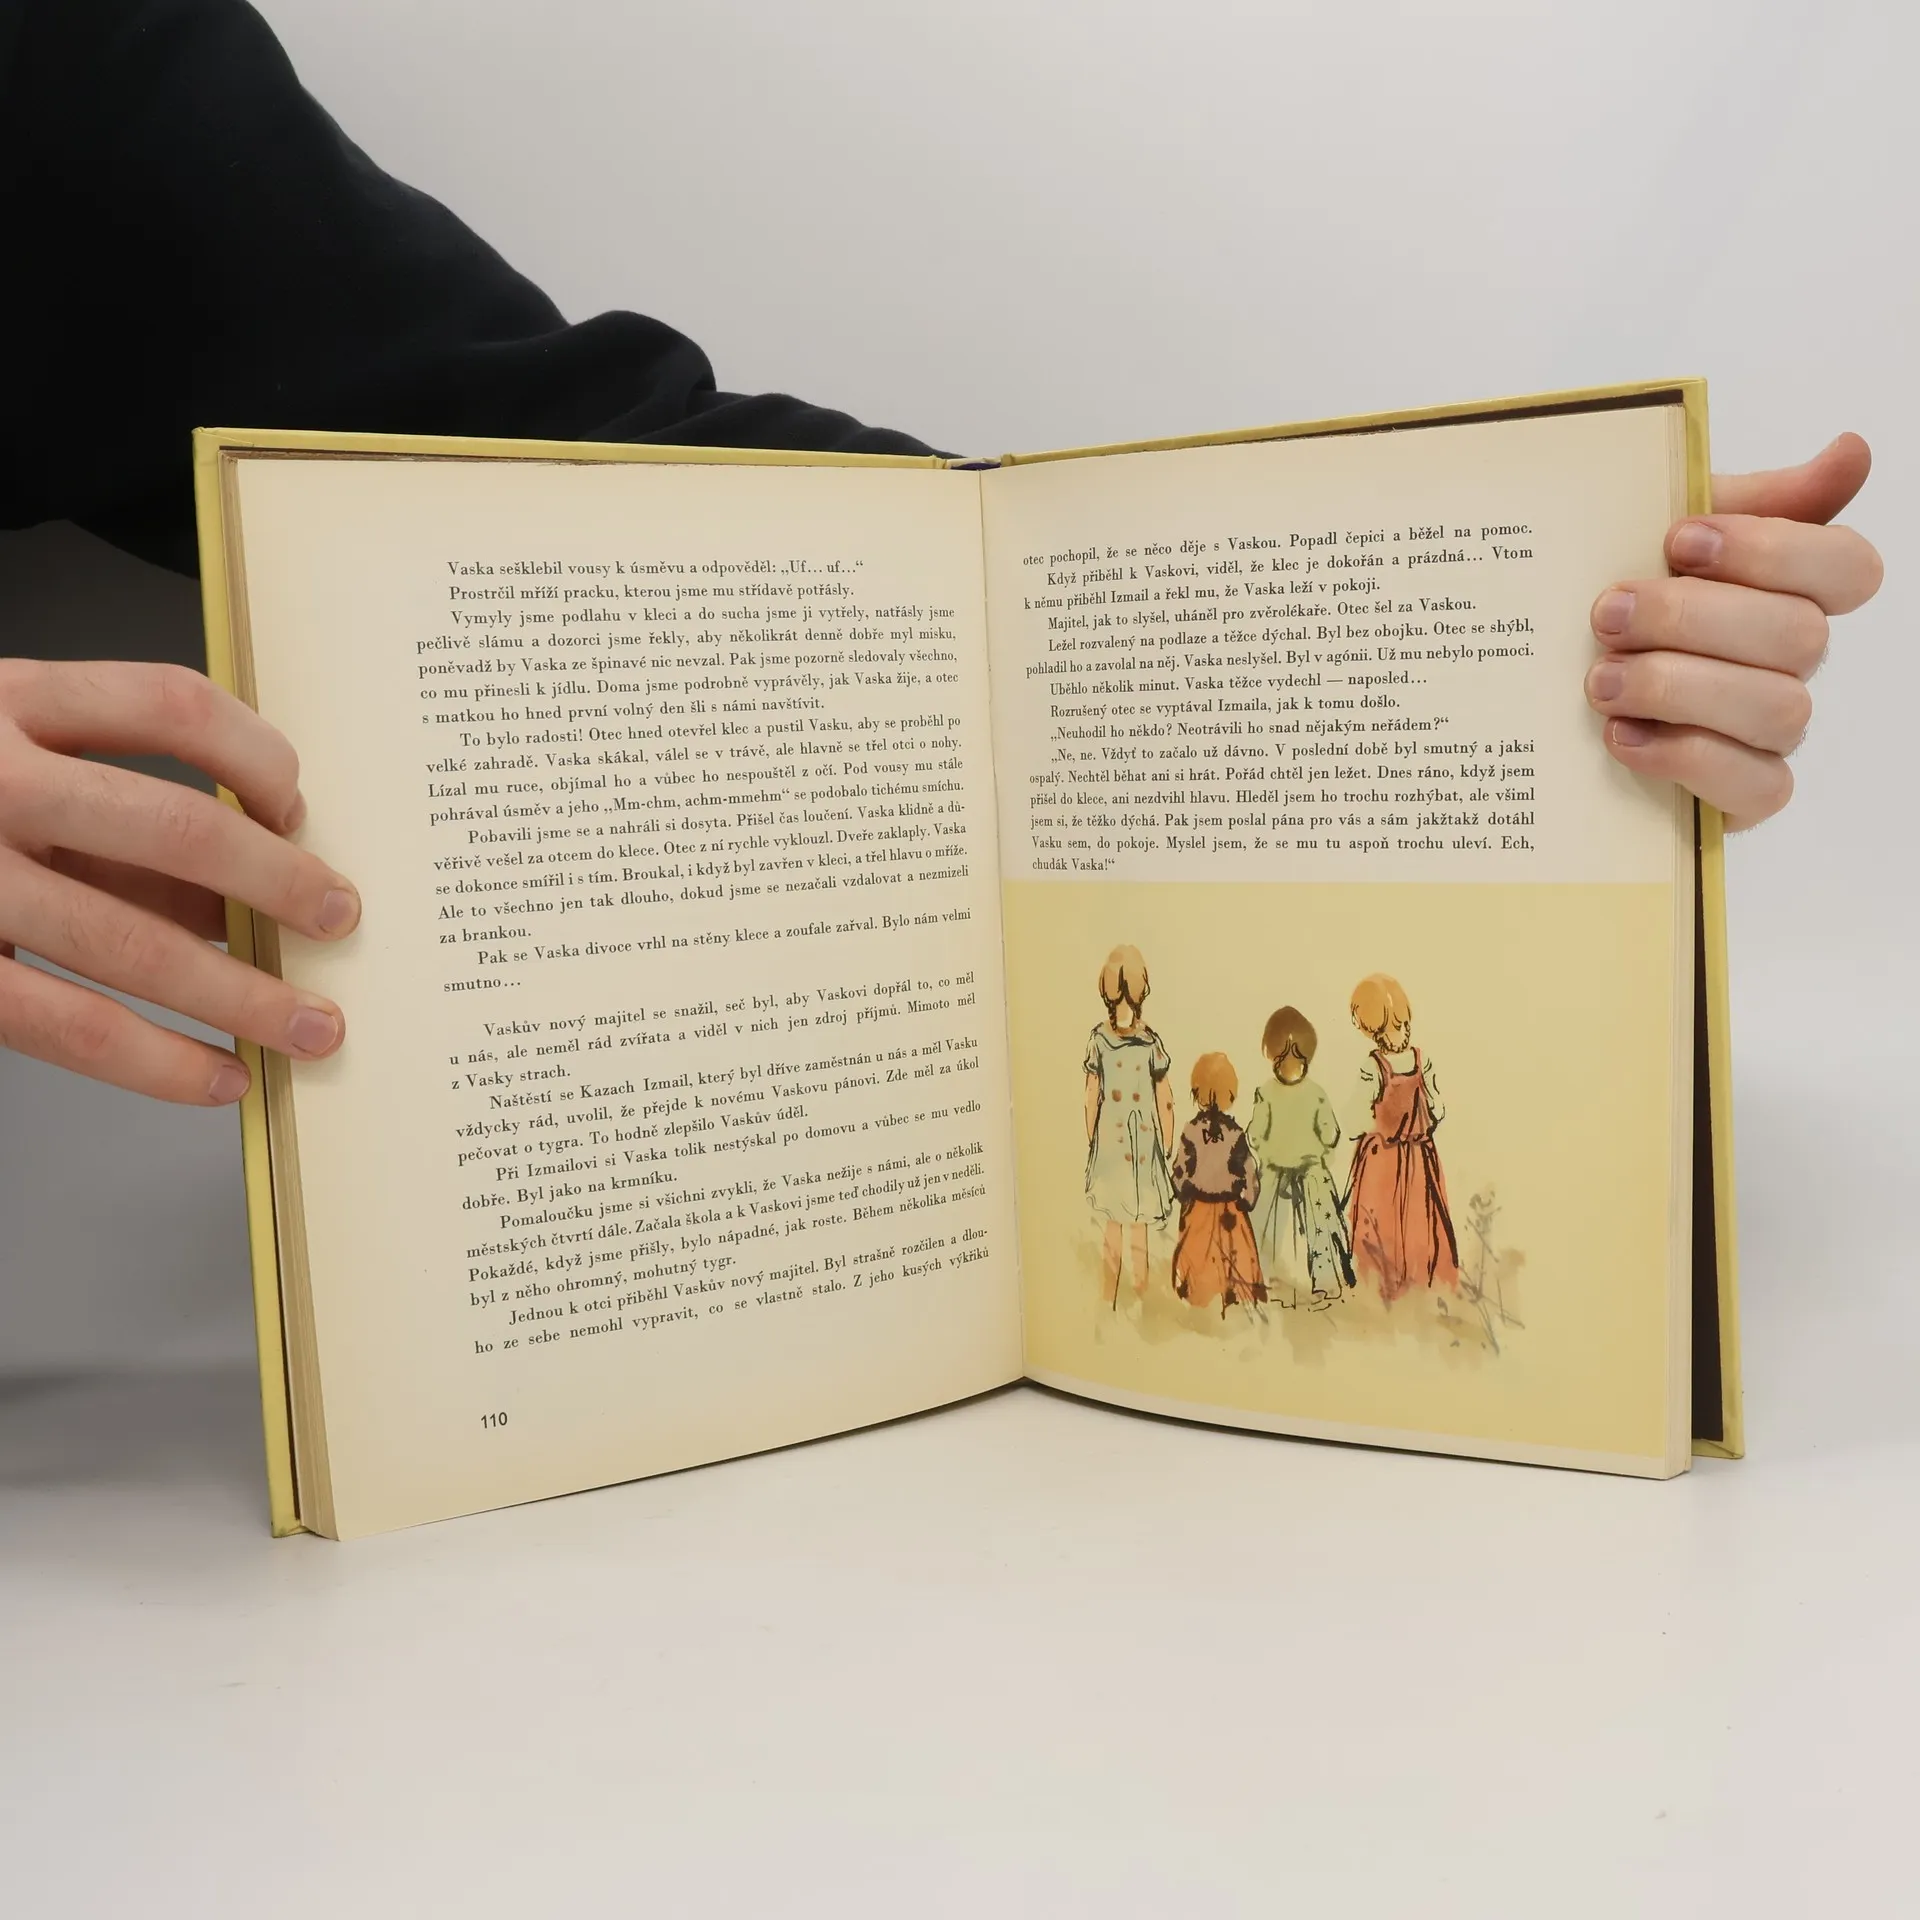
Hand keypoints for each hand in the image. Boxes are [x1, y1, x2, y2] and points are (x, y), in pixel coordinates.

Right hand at [0, 660, 359, 1103]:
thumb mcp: (1, 753)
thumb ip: (104, 801)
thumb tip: (243, 881)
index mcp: (6, 700)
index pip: (169, 702)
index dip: (256, 752)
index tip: (299, 805)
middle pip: (170, 826)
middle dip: (277, 882)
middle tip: (343, 918)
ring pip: (129, 942)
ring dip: (241, 993)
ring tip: (314, 1027)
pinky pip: (69, 1025)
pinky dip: (158, 1061)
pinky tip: (220, 1077)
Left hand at [1584, 433, 1882, 829]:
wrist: (1542, 691)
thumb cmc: (1614, 606)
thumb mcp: (1652, 534)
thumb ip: (1739, 497)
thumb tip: (1853, 451)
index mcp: (1785, 590)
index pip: (1847, 567)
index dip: (1773, 550)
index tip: (1680, 538)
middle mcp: (1792, 661)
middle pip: (1799, 637)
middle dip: (1693, 619)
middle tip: (1607, 614)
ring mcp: (1772, 730)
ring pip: (1778, 708)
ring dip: (1680, 688)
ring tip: (1599, 680)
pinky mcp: (1744, 793)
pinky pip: (1758, 786)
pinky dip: (1685, 758)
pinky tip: (1621, 736)